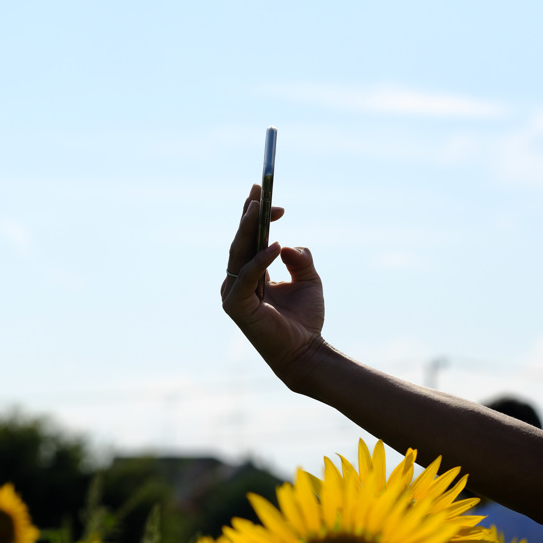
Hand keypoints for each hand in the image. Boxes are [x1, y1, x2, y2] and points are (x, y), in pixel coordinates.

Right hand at [221, 184, 325, 385]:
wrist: (305, 352)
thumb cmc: (305, 321)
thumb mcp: (309, 280)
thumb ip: (301, 259)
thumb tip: (290, 244)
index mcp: (251, 276)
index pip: (249, 241)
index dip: (256, 216)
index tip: (267, 195)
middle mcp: (238, 282)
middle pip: (241, 242)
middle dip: (249, 215)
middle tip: (258, 190)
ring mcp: (234, 294)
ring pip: (239, 254)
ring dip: (249, 229)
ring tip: (261, 208)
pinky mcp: (236, 306)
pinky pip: (247, 276)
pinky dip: (260, 260)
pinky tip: (275, 246)